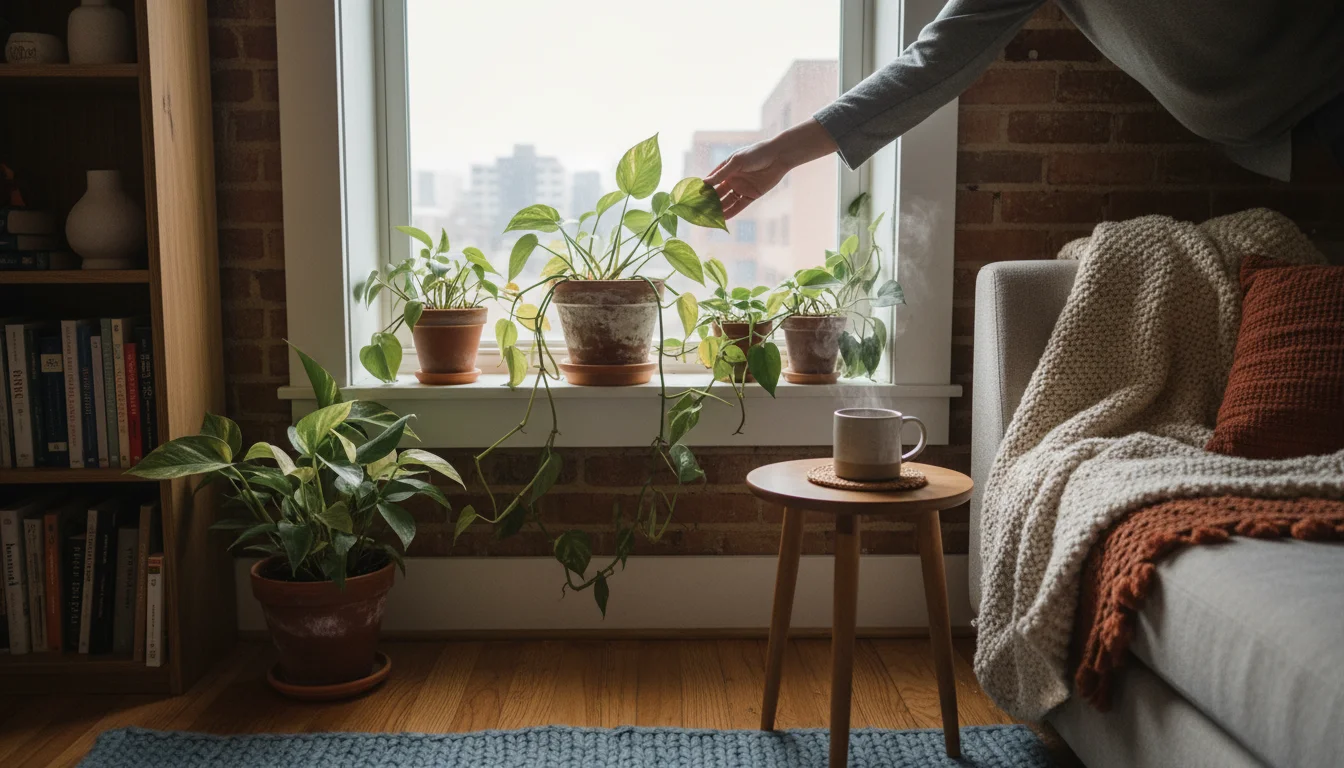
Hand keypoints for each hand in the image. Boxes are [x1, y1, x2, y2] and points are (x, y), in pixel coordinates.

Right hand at [704, 118, 838, 219]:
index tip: (693, 199)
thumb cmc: (756, 153)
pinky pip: (739, 206)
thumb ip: (721, 174)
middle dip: (709, 203)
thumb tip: (704, 183)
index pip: (711, 182)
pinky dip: (732, 212)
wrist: (778, 156)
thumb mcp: (737, 162)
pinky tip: (723, 219)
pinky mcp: (751, 195)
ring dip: (719, 210)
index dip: (702, 190)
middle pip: (717, 194)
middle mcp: (732, 180)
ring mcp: (741, 188)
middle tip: (699, 212)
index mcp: (726, 169)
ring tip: (709, 218)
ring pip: (727, 202)